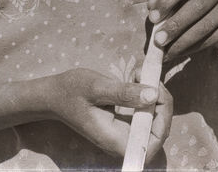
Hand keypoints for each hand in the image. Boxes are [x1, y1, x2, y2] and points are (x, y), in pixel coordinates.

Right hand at [42, 68, 170, 160]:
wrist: (54, 95)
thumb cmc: (70, 91)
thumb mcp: (97, 87)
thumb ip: (125, 93)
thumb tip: (153, 95)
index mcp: (114, 139)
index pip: (152, 142)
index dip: (163, 121)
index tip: (158, 93)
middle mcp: (121, 141)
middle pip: (157, 131)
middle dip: (162, 103)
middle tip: (150, 78)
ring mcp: (123, 134)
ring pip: (154, 121)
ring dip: (156, 97)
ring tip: (142, 76)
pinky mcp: (124, 124)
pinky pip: (145, 115)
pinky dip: (148, 97)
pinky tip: (138, 79)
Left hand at [149, 0, 217, 64]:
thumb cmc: (194, 1)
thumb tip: (152, 5)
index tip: (153, 16)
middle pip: (197, 6)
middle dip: (175, 25)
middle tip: (158, 40)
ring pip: (204, 26)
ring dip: (181, 41)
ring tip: (165, 52)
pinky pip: (210, 39)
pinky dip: (191, 48)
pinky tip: (178, 53)